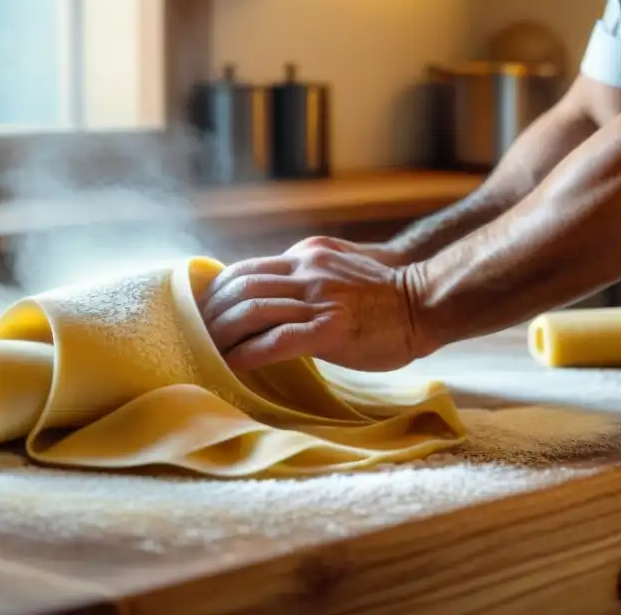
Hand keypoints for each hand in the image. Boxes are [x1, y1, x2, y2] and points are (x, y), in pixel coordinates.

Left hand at [199, 236, 423, 372]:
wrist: (427, 301)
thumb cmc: (387, 293)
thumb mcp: (340, 267)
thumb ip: (307, 274)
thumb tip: (275, 290)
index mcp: (307, 255)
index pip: (247, 268)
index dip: (218, 291)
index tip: (201, 312)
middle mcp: (308, 270)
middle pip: (242, 286)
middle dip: (212, 313)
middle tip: (193, 336)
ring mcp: (320, 299)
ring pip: (253, 310)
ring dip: (222, 334)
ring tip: (204, 353)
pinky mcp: (332, 329)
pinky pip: (278, 340)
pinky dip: (249, 354)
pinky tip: (233, 366)